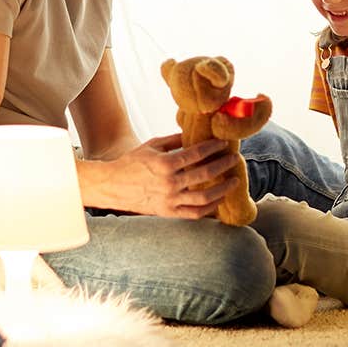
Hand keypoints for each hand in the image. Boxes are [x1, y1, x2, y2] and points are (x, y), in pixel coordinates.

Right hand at [86, 133, 241, 218]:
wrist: (112, 186)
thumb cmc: (132, 162)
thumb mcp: (152, 146)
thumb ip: (174, 140)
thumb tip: (195, 133)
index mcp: (165, 164)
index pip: (196, 154)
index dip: (213, 147)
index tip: (224, 143)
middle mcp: (169, 184)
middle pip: (205, 174)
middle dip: (223, 165)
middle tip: (234, 159)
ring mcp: (169, 200)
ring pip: (204, 198)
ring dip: (222, 188)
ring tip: (234, 181)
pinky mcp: (168, 212)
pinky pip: (194, 214)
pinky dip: (210, 208)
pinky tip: (219, 199)